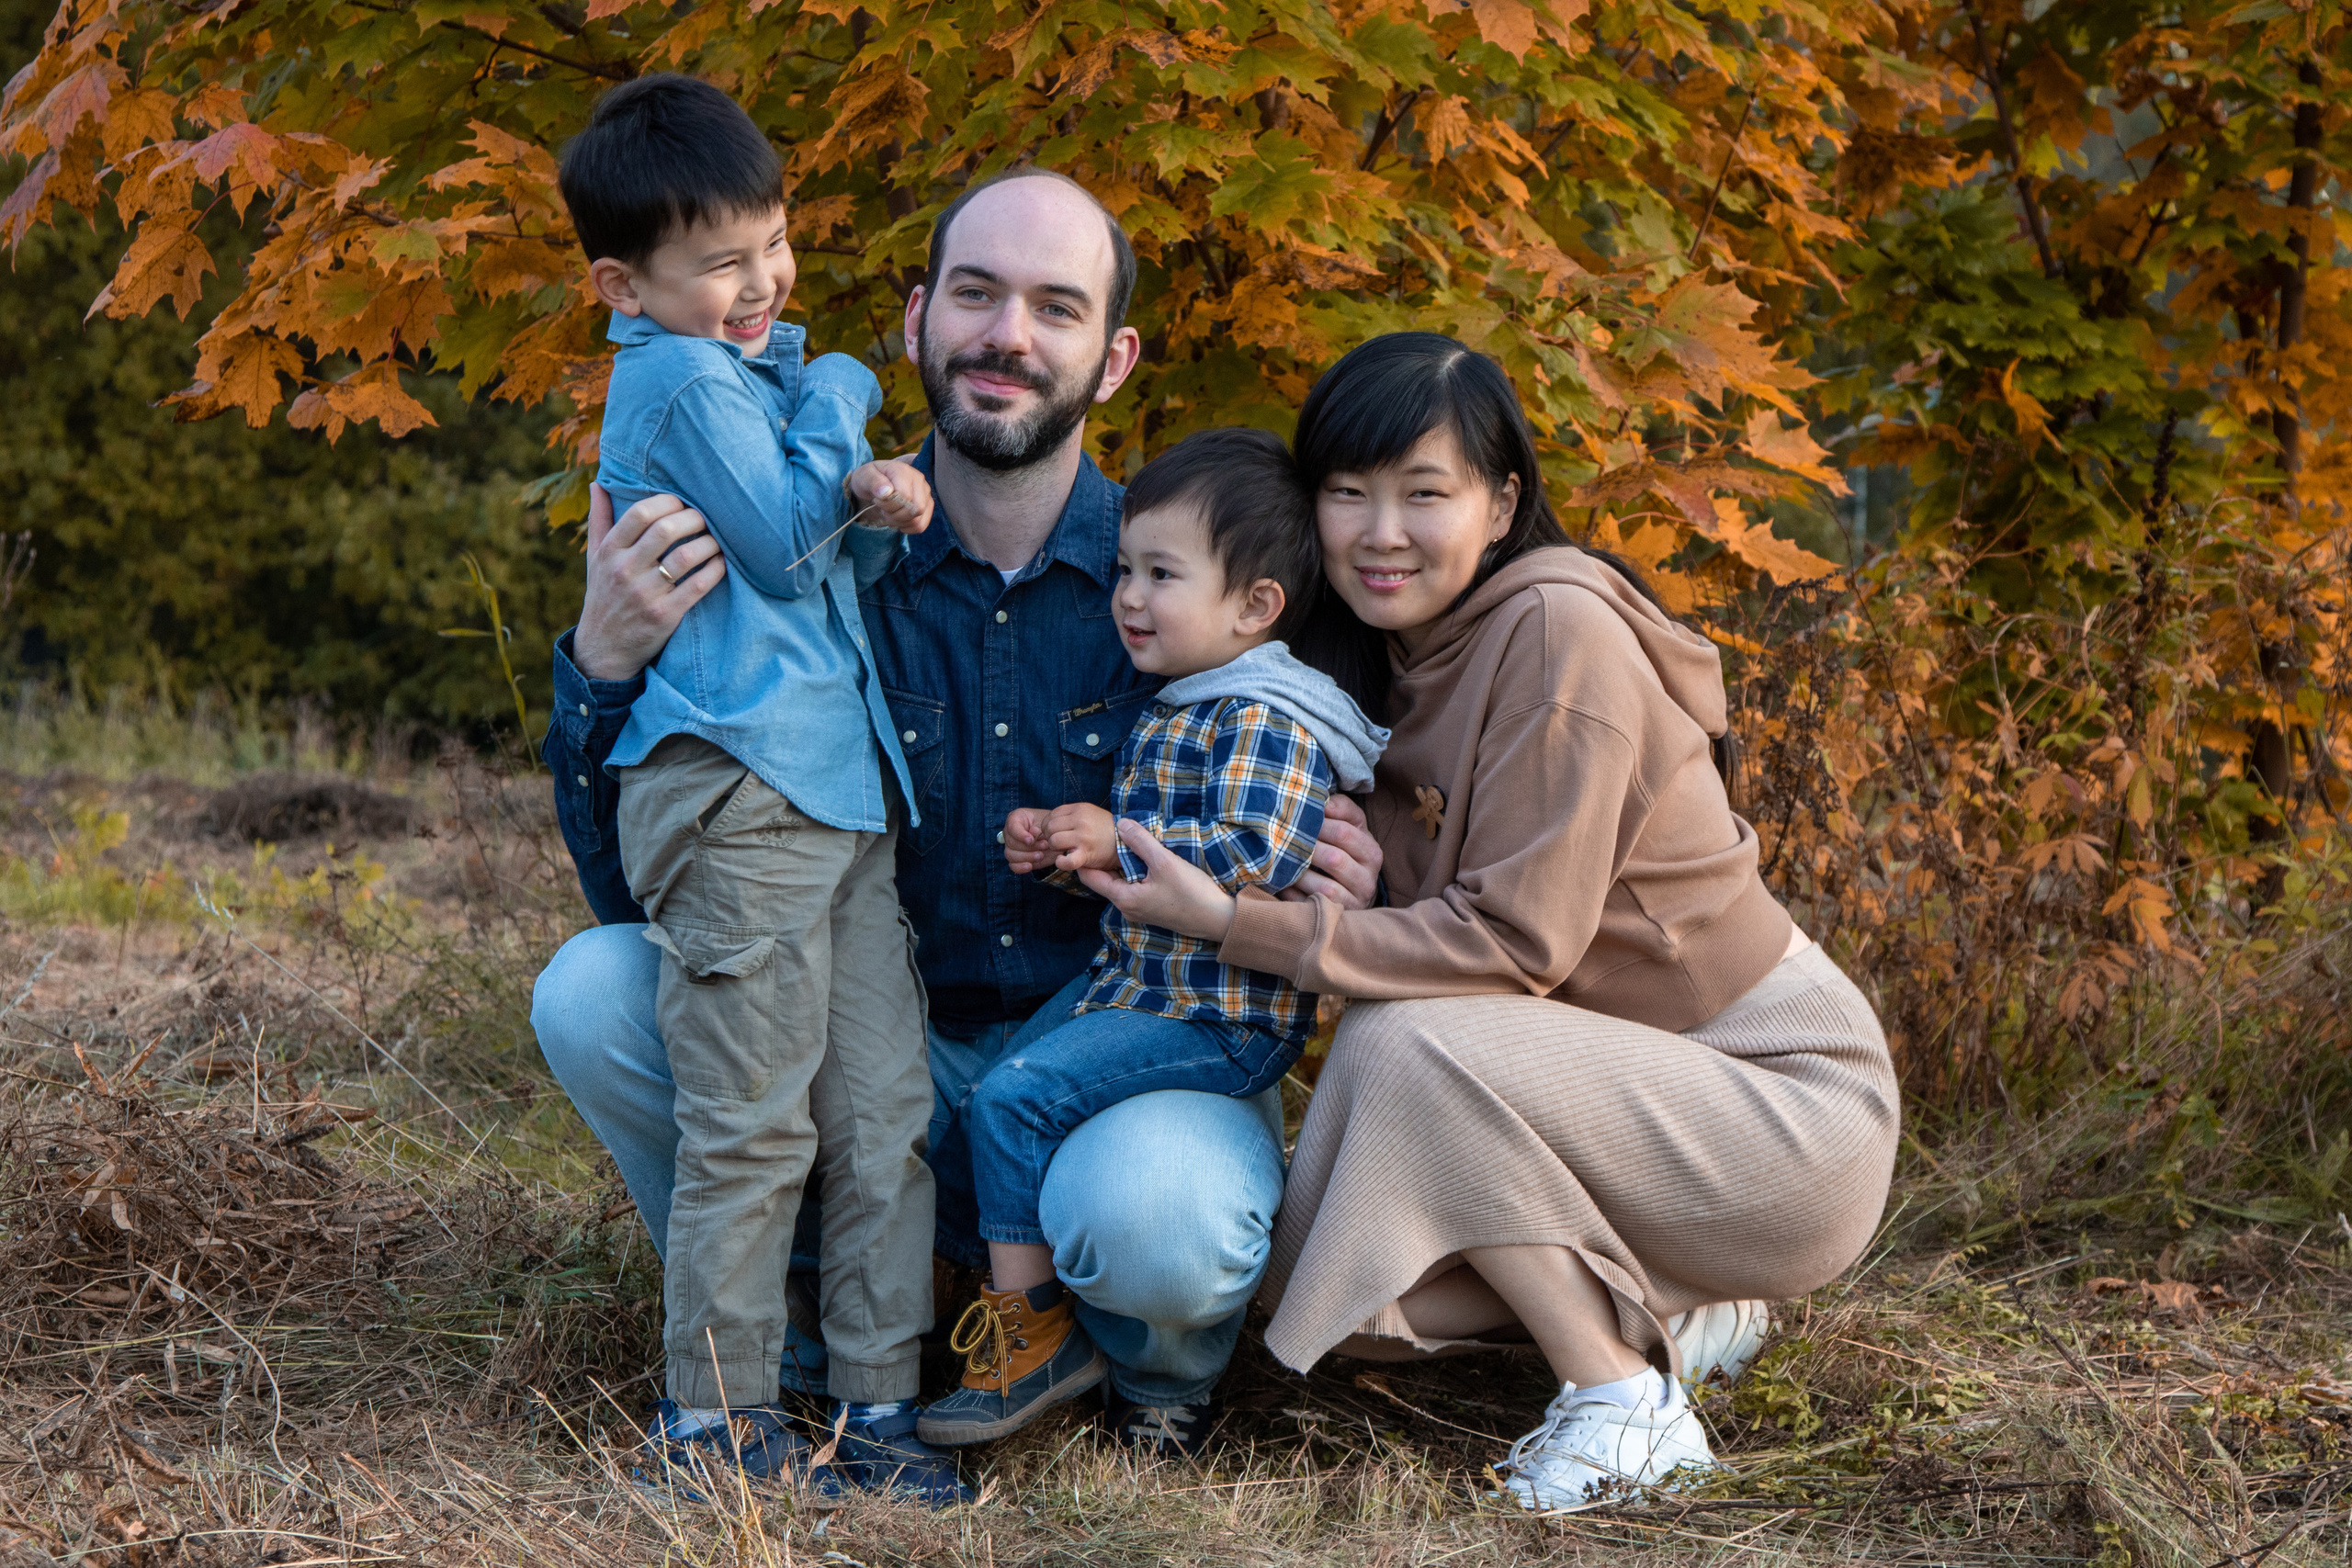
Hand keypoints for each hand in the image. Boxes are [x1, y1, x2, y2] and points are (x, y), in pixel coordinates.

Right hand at [575, 484, 725, 681]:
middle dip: (694, 518)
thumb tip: (597, 483)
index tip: (682, 503)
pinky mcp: (664, 615)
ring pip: (686, 557)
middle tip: (707, 519)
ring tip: (717, 540)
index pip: (640, 513)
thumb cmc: (604, 596)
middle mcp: (625, 570)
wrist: (603, 649)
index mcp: (609, 551)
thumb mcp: (594, 559)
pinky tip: (721, 563)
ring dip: (709, 543)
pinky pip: (697, 587)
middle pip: (666, 530)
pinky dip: (715, 570)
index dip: (667, 502)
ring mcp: (645, 594)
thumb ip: (599, 520)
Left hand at [847, 459, 932, 534]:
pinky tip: (897, 520)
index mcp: (904, 471)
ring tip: (889, 513)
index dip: (889, 504)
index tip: (877, 500)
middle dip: (895, 515)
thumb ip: (873, 481)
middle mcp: (919, 480)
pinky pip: (921, 526)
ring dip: (899, 522)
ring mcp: (925, 494)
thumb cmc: (868, 480)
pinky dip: (906, 527)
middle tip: (883, 509)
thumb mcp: (863, 477)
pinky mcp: (927, 506)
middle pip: (916, 509)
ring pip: (918, 520)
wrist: (873, 485)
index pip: (905, 496)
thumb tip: (887, 491)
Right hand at [1003, 808, 1054, 873]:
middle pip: (1011, 843)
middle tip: (1044, 845)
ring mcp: (1012, 847)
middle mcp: (1010, 833)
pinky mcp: (1017, 860)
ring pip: (1011, 855)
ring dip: (1027, 857)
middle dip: (1029, 847)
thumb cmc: (1050, 827)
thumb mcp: (1047, 823)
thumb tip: (1033, 832)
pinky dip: (1020, 867)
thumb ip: (1039, 827)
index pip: (1012, 827)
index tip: (1031, 840)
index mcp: (1015, 819)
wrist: (1057, 838)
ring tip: (1041, 855)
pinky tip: (1030, 866)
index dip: (1020, 835)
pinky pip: (1013, 865)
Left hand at [1045, 803, 1117, 871]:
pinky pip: (1066, 860)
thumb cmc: (1104, 829)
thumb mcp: (1089, 813)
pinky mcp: (1086, 854)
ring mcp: (1083, 837)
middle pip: (1050, 827)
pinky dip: (1061, 862)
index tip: (1055, 832)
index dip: (1049, 825)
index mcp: (1080, 809)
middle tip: (1058, 842)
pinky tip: (1063, 860)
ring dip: (1055, 848)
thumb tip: (1048, 824)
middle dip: (1050, 836)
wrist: (1124, 843)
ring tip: (1063, 850)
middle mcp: (1081, 820)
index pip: (1052, 815)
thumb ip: (1070, 815)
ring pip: (1054, 841)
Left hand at [1079, 819, 1237, 940]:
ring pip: (1120, 882)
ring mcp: (1139, 910)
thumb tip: (1120, 824)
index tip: (1085, 838)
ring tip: (1125, 842)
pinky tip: (1144, 859)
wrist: (1218, 919)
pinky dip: (1133, 872)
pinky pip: (1133, 887)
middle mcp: (1127, 908)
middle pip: (1104, 879)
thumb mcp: (1165, 862)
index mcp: (1124, 898)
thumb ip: (1140, 841)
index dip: (1084, 857)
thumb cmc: (1191, 893)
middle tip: (1105, 835)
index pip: (1089, 877)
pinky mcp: (1152, 908)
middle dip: (1103, 858)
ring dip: (1121, 864)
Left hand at [1286, 792, 1383, 909]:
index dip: (1318, 823)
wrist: (1352, 893)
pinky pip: (1311, 906)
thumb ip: (1342, 809)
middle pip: (1334, 859)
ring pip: (1324, 886)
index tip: (1296, 816)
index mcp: (1372, 853)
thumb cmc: (1346, 853)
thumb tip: (1324, 801)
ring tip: (1279, 859)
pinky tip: (1281, 881)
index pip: (1345, 832)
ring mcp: (1354, 903)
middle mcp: (1368, 880)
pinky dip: (1293, 894)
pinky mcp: (1336, 918)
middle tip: (1282, 837)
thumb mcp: (1351, 827)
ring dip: (1298, 872)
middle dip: (1306, 847)